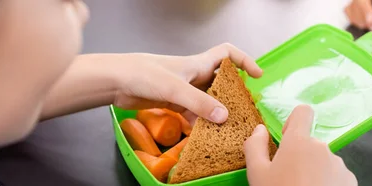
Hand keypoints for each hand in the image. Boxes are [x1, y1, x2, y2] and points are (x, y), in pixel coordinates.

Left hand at [113, 43, 261, 123]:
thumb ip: (200, 102)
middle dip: (233, 93)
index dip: (244, 61)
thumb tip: (224, 116)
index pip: (227, 54)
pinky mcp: (173, 102)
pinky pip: (195, 112)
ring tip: (226, 126)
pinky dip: (201, 121)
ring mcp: (184, 89)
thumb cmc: (143, 74)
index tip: (257, 75)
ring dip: (217, 111)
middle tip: (243, 108)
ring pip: (208, 99)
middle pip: (221, 81)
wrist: (115, 81)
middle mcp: (194, 75)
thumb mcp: (175, 88)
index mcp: (198, 63)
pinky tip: (203, 132)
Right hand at [244, 105, 356, 185]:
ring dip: (313, 173)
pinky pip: (335, 176)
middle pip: (309, 144)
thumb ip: (255, 147)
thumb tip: (259, 129)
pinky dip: (327, 184)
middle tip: (287, 181)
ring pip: (322, 162)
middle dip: (300, 158)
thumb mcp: (257, 175)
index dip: (293, 122)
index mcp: (299, 142)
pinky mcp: (350, 181)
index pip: (302, 112)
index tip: (285, 140)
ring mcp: (339, 165)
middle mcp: (322, 148)